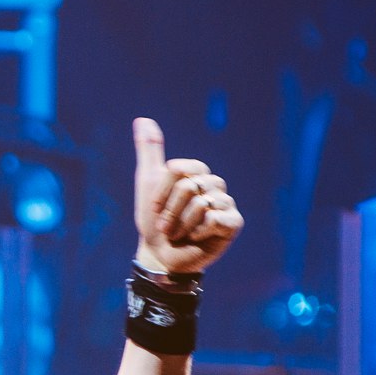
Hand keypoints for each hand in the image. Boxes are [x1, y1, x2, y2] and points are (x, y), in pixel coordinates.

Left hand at [131, 118, 242, 276]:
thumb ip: (149, 151)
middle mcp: (213, 184)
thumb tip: (142, 119)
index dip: (160, 193)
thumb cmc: (154, 221)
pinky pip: (214, 219)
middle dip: (169, 211)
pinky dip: (198, 232)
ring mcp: (226, 202)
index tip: (155, 208)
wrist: (160, 255)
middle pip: (188, 186)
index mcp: (196, 171)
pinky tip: (198, 238)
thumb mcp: (147, 183)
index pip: (177, 169)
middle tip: (167, 226)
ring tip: (180, 234)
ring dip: (181, 225)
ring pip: (200, 204)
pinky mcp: (233, 222)